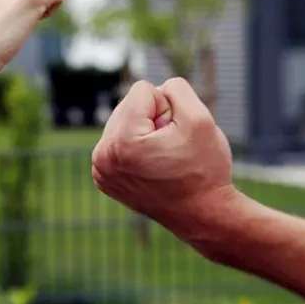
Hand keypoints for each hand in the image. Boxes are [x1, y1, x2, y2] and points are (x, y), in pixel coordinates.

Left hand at [91, 78, 234, 226]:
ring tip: (163, 159)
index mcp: (122, 142)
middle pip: (129, 105)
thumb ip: (176, 88)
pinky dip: (137, 147)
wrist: (203, 215)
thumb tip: (155, 89)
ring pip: (124, 121)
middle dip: (154, 119)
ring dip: (146, 133)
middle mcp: (103, 156)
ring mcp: (100, 170)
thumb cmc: (204, 169)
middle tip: (171, 150)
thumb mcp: (200, 118)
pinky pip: (119, 141)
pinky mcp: (103, 177)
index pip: (143, 90)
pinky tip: (153, 167)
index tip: (176, 137)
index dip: (169, 108)